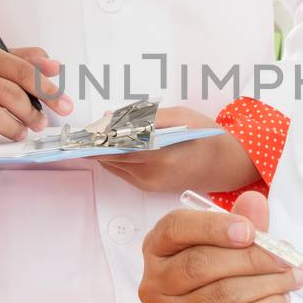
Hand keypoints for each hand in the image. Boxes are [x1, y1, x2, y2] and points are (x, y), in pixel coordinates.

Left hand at [98, 106, 260, 193]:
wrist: (223, 165)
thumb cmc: (205, 136)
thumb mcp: (179, 116)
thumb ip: (144, 117)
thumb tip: (111, 118)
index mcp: (162, 155)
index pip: (118, 146)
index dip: (97, 138)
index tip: (83, 129)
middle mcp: (153, 173)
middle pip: (112, 157)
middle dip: (94, 143)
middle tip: (79, 131)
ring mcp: (150, 183)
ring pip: (114, 164)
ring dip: (102, 150)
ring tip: (91, 135)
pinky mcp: (148, 187)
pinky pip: (122, 170)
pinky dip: (114, 156)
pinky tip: (109, 144)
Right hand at [139, 191, 298, 302]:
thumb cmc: (228, 273)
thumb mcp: (237, 242)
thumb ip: (245, 220)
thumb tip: (254, 202)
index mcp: (159, 245)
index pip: (176, 229)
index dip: (213, 227)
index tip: (250, 231)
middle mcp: (157, 280)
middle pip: (200, 264)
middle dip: (251, 258)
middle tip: (286, 257)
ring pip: (222, 294)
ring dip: (267, 283)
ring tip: (292, 277)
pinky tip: (283, 299)